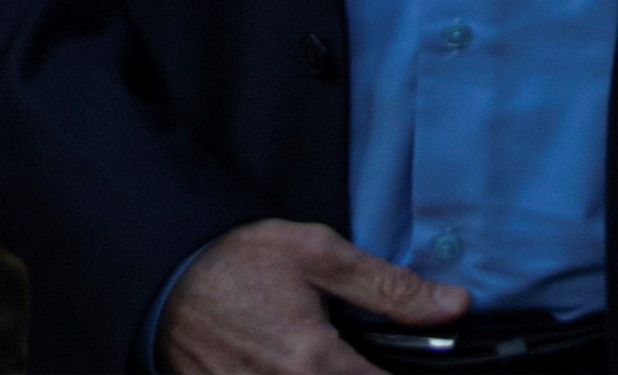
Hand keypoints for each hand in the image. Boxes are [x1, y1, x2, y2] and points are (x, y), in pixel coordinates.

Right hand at [155, 219, 471, 374]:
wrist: (162, 275)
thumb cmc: (238, 260)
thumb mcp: (317, 255)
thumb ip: (389, 287)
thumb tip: (455, 305)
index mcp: (314, 363)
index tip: (414, 364)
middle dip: (365, 374)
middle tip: (368, 353)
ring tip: (330, 357)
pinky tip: (299, 366)